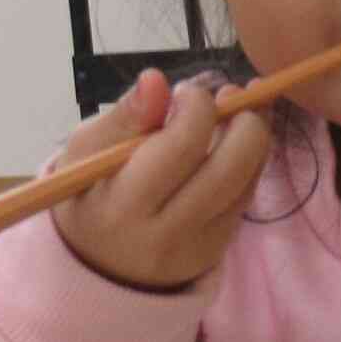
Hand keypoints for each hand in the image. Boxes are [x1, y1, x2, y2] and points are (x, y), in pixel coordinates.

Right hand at [48, 69, 273, 291]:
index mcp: (123, 206)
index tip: (186, 92)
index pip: (180, 149)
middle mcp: (165, 233)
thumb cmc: (90, 192)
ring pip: (246, 183)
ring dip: (254, 137)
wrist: (98, 263)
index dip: (197, 108)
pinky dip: (250, 162)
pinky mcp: (217, 249)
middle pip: (229, 170)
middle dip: (244, 121)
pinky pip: (246, 197)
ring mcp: (197, 247)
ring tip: (236, 112)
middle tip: (228, 96)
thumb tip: (155, 79)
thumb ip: (123, 116)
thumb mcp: (86, 152)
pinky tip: (234, 141)